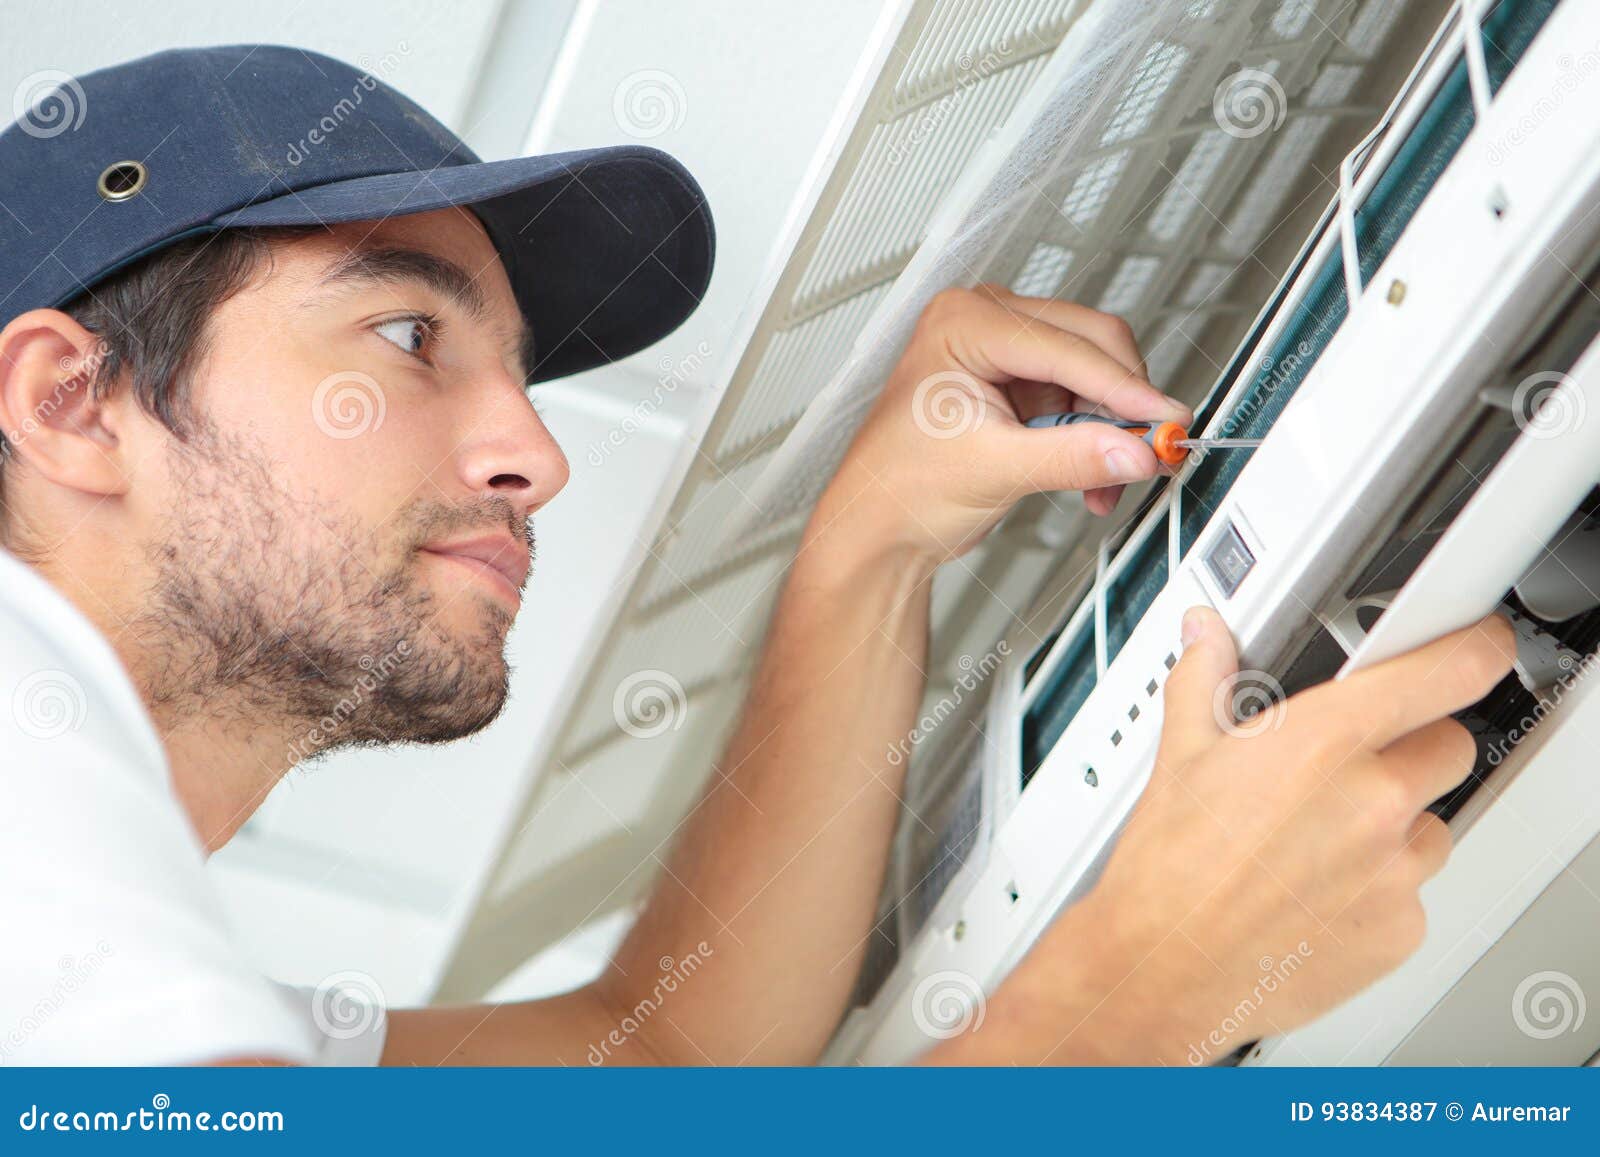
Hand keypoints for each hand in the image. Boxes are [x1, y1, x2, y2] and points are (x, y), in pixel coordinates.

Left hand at [809, 285, 1190, 567]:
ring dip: (1111, 427)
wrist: (878, 527)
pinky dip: (1094, 437)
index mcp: (963, 323)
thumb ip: (1072, 458)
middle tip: (1155, 447)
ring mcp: (1004, 351)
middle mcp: (984, 322)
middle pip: (1091, 343)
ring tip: (1106, 480)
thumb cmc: (900, 488)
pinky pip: (1081, 398)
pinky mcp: (1018, 383)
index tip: (1168, 419)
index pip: (1067, 346)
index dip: (1125, 387)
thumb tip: (1136, 450)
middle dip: (1123, 403)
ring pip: (1094, 372)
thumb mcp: (994, 470)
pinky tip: (1091, 477)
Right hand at [935, 607, 1516, 1064]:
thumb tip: (1207, 637)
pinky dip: (1378, 890)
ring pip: (1432, 824)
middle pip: (1450, 745)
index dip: (1472, 649)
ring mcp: (1395, 870)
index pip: (1451, 671)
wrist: (1161, 968)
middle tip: (1348, 765)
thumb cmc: (1168, 869)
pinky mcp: (1400, 930)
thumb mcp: (1180, 755)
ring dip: (1394, 825)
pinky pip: (1413, 893)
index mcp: (1326, 739)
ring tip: (1318, 842)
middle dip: (1409, 745)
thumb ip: (1207, 680)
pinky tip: (1317, 892)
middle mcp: (1376, 800)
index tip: (1473, 645)